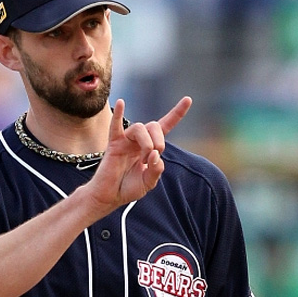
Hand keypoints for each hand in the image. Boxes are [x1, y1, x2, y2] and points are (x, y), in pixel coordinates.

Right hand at [86, 97, 191, 212]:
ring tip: (142, 160)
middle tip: (152, 158)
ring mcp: (126, 140)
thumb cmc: (127, 188)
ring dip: (146, 143)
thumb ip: (156, 170)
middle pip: (154, 125)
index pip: (165, 126)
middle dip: (159, 141)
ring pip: (140, 127)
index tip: (187, 99)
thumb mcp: (149, 182)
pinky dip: (119, 114)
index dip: (177, 113)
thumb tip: (155, 153)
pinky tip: (122, 103)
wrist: (110, 196)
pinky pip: (115, 126)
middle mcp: (139, 140)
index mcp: (150, 147)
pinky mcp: (114, 144)